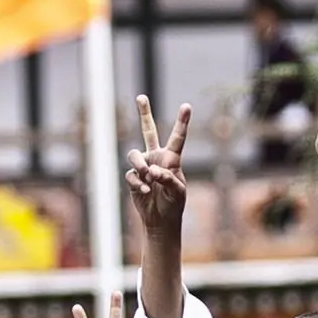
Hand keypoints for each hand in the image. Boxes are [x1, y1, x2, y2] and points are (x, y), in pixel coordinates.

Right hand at [125, 96, 189, 233]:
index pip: (177, 138)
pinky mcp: (133, 178)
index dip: (182, 122)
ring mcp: (143, 167)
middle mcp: (156, 158)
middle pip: (148, 131)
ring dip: (139, 164)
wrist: (160, 220)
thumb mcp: (177, 192)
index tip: (187, 106)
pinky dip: (137, 183)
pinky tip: (145, 191)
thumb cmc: (174, 204)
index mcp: (172, 159)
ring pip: (134, 155)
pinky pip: (131, 175)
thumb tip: (152, 170)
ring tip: (147, 176)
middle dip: (144, 114)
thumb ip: (167, 179)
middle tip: (141, 97)